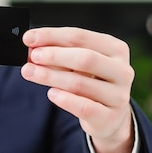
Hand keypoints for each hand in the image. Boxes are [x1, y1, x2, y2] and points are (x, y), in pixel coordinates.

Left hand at [21, 27, 133, 152]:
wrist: (109, 117)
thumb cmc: (91, 82)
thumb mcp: (78, 65)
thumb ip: (58, 54)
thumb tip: (32, 47)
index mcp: (116, 49)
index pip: (80, 37)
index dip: (52, 36)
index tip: (29, 38)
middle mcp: (122, 70)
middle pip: (85, 58)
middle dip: (54, 55)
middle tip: (32, 56)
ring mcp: (118, 95)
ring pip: (80, 83)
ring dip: (50, 76)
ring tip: (30, 72)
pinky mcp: (109, 117)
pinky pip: (83, 106)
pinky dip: (64, 99)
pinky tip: (51, 93)